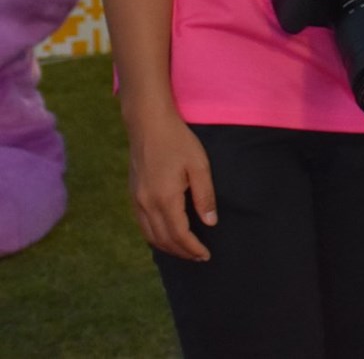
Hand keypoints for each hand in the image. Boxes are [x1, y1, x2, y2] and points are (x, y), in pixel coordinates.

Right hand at [128, 110, 215, 261]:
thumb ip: (204, 196)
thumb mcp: (199, 166)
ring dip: (167, 247)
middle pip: (163, 240)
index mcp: (165, 199)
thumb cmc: (178, 142)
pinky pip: (142, 225)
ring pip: (150, 235)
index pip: (179, 234)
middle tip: (198, 257)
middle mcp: (146, 204)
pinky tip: (166, 235)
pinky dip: (155, 236)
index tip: (205, 255)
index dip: (193, 248)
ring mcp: (136, 201)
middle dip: (182, 252)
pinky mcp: (133, 195)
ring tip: (185, 250)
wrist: (148, 125)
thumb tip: (210, 223)